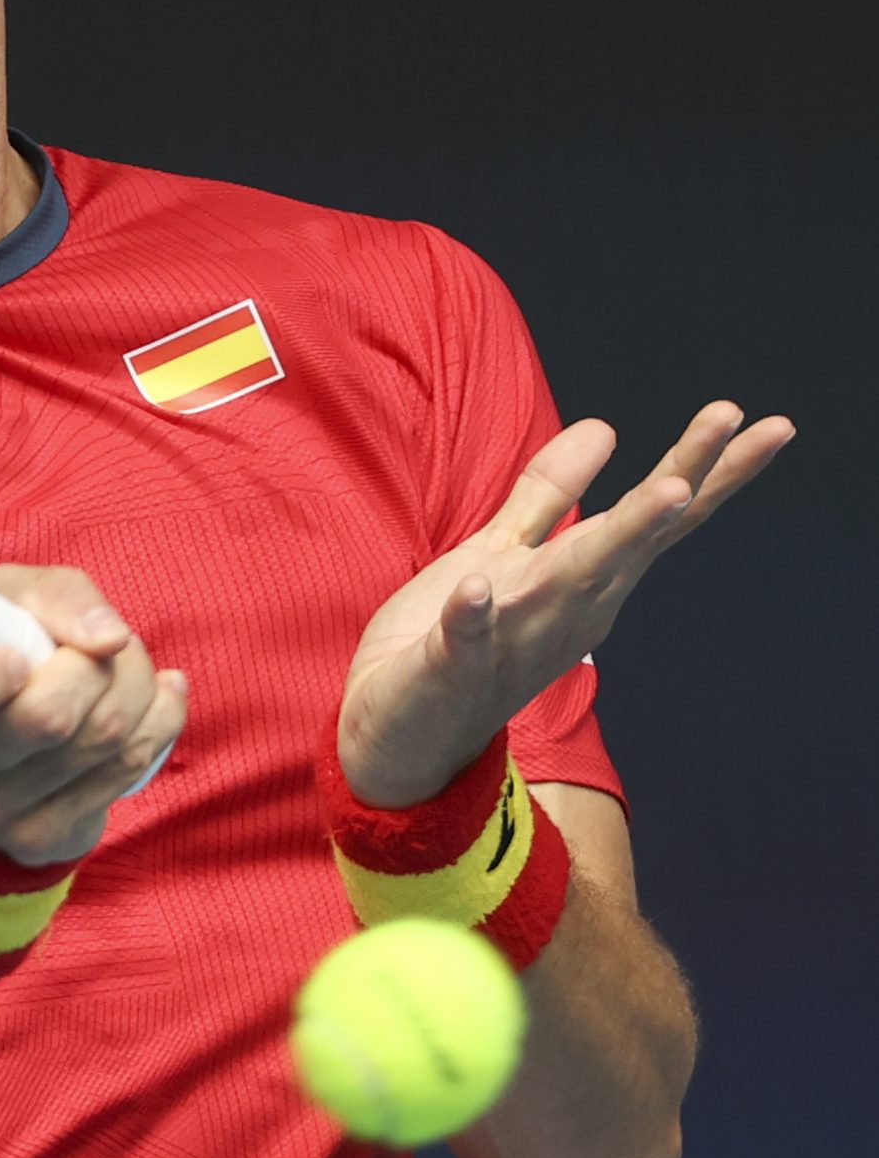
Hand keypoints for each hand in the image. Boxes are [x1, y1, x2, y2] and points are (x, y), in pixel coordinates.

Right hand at [0, 567, 188, 864]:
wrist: (18, 736)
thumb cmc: (6, 644)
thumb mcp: (14, 599)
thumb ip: (57, 598)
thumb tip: (109, 639)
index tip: (20, 657)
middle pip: (46, 717)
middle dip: (102, 665)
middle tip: (108, 647)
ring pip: (101, 740)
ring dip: (138, 688)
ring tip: (129, 669)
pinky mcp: (34, 842)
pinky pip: (125, 770)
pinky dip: (158, 724)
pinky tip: (150, 706)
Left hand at [338, 400, 794, 807]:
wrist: (403, 740)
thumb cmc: (461, 640)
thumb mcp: (503, 551)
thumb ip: (549, 494)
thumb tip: (604, 427)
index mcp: (581, 579)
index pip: (652, 520)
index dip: (702, 467)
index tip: (754, 417)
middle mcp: (565, 609)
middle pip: (634, 540)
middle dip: (688, 482)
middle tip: (750, 425)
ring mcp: (511, 641)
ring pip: (567, 584)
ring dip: (618, 540)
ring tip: (669, 488)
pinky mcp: (449, 670)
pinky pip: (462, 641)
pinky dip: (470, 618)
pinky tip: (474, 589)